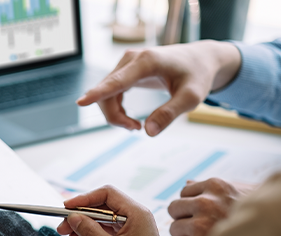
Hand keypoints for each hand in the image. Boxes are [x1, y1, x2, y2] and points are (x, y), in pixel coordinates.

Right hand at [56, 185, 162, 235]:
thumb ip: (92, 233)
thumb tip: (74, 218)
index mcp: (137, 213)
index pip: (107, 193)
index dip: (85, 198)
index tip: (68, 206)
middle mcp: (135, 215)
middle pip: (101, 205)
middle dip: (80, 214)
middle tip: (64, 225)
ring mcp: (131, 225)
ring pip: (101, 217)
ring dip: (83, 225)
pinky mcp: (127, 235)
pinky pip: (105, 228)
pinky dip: (91, 232)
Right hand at [77, 41, 240, 135]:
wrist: (199, 60)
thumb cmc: (197, 76)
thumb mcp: (191, 97)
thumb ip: (170, 114)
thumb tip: (148, 132)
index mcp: (147, 61)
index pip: (117, 81)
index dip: (98, 93)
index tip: (81, 102)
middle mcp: (131, 59)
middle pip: (107, 92)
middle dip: (115, 117)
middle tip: (136, 130)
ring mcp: (126, 63)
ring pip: (105, 94)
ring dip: (115, 115)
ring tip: (136, 126)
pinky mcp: (124, 70)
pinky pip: (109, 92)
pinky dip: (116, 109)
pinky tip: (130, 119)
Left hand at [167, 178, 256, 235]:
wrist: (276, 231)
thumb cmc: (257, 214)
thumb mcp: (238, 193)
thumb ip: (212, 189)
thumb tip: (187, 183)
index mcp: (216, 186)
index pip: (184, 192)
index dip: (193, 204)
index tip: (206, 212)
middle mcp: (207, 202)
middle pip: (174, 209)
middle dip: (185, 218)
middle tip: (203, 226)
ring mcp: (202, 225)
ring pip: (174, 229)